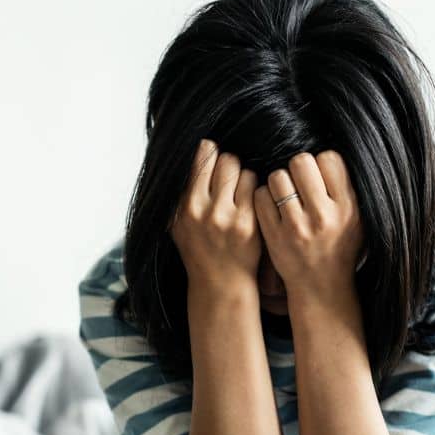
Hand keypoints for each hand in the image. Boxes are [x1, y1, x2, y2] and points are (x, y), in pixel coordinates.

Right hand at [169, 139, 259, 291]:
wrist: (219, 283)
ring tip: (239, 193)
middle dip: (229, 164)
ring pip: (243, 171)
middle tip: (229, 178)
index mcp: (184, 206)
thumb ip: (181, 192)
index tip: (214, 162)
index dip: (211, 154)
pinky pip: (256, 188)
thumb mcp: (178, 223)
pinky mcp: (248, 224)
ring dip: (243, 177)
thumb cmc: (199, 249)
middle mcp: (202, 210)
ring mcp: (226, 217)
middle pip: (225, 159)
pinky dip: (254, 191)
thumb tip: (193, 151)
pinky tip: (250, 204)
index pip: (201, 156)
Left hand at [253, 151, 363, 304]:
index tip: (318, 177)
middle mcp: (323, 216)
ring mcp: (296, 227)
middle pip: (301, 161)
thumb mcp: (358, 219)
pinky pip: (261, 197)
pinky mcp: (274, 236)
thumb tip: (326, 154)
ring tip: (285, 196)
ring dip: (279, 182)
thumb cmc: (340, 247)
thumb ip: (346, 188)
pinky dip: (264, 197)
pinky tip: (272, 208)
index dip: (320, 162)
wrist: (322, 287)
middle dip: (297, 168)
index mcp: (348, 207)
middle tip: (298, 183)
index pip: (329, 158)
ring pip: (278, 177)